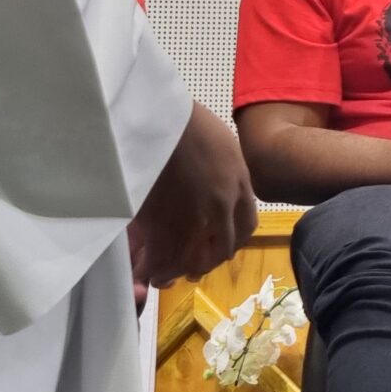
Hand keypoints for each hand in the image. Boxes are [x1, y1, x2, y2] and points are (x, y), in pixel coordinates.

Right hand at [129, 102, 258, 288]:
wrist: (155, 115)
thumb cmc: (183, 121)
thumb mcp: (221, 145)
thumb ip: (224, 174)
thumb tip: (211, 197)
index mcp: (238, 184)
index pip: (245, 227)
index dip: (231, 242)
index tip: (218, 249)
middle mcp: (222, 205)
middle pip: (223, 248)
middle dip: (207, 262)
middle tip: (191, 269)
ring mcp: (194, 215)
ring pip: (194, 257)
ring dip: (180, 270)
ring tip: (163, 276)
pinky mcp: (165, 220)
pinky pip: (165, 255)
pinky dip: (156, 267)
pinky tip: (144, 271)